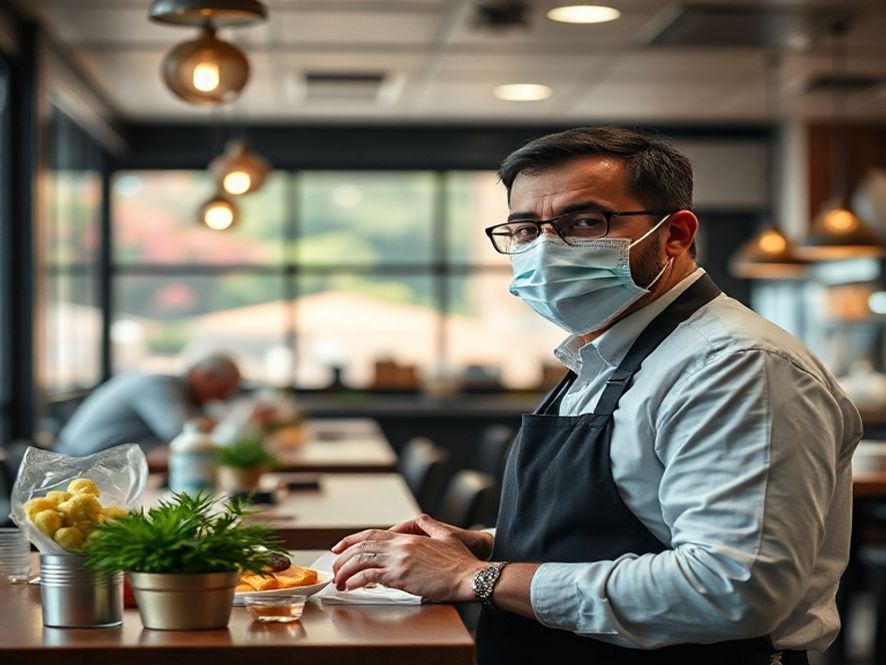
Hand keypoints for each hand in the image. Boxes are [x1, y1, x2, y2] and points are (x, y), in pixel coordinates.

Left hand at [330, 519, 487, 601]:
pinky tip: (350, 586)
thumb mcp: (445, 535)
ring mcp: (399, 561)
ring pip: (362, 561)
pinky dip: (356, 580)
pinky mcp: (401, 577)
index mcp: (408, 537)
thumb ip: (429, 524)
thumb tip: (419, 520)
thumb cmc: (461, 561)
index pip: (372, 534)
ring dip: (345, 571)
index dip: (351, 540)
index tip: (339, 547)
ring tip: (338, 581)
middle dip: (343, 557)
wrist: (470, 576)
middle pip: (362, 547)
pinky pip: (370, 577)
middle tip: (334, 568)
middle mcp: (400, 546)